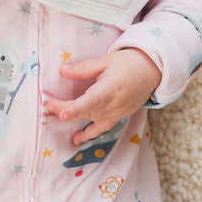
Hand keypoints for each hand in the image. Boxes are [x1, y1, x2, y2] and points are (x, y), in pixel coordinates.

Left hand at [46, 48, 160, 144]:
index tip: (61, 113)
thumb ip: (83, 68)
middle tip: (49, 105)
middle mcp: (114, 104)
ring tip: (56, 115)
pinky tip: (76, 140)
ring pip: (92, 119)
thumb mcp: (105, 61)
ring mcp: (117, 113)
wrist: (152, 71)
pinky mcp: (119, 117)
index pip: (91, 101)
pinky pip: (102, 128)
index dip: (75, 108)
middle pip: (87, 111)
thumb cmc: (128, 63)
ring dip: (74, 119)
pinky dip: (89, 135)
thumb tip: (62, 70)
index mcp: (110, 88)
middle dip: (67, 110)